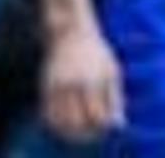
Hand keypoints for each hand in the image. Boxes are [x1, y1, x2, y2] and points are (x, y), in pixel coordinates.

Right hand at [41, 19, 123, 141]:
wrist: (71, 31)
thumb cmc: (96, 53)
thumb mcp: (112, 71)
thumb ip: (116, 99)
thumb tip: (119, 126)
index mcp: (95, 81)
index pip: (98, 117)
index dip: (102, 128)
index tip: (104, 128)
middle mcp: (75, 84)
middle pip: (78, 123)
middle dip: (85, 133)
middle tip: (91, 132)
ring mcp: (58, 85)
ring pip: (60, 122)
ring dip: (69, 131)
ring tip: (78, 129)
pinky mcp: (46, 86)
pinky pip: (48, 114)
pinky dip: (55, 123)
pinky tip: (64, 121)